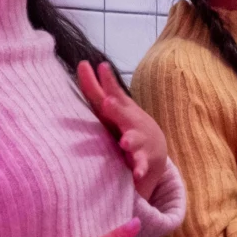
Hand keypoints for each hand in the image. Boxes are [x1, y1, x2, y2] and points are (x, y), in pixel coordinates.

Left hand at [76, 60, 170, 198]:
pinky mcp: (142, 162)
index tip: (99, 66)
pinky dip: (140, 170)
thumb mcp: (110, 108)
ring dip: (130, 141)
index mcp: (121, 110)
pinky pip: (141, 166)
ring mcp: (139, 142)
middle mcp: (131, 123)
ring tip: (125, 142)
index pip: (111, 94)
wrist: (154, 151)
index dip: (106, 82)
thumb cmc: (126, 125)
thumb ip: (95, 88)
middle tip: (108, 103)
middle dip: (117, 109)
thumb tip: (82, 62)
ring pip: (134, 141)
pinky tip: (136, 174)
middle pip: (124, 115)